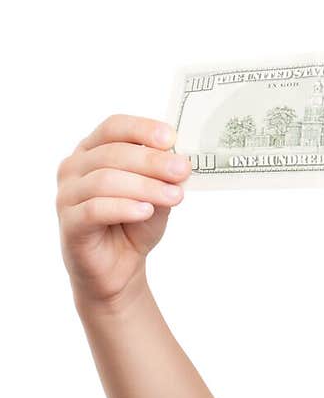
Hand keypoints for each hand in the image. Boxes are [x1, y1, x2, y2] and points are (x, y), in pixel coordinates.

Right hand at [56, 114, 190, 309]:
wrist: (117, 270)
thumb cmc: (132, 228)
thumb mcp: (155, 199)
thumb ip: (163, 181)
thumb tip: (180, 164)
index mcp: (92, 151)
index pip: (114, 127)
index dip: (142, 129)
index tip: (171, 138)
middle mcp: (74, 167)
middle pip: (112, 153)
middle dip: (151, 161)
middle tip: (181, 170)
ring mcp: (68, 194)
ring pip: (105, 180)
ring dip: (144, 187)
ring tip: (174, 196)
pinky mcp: (70, 222)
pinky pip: (96, 209)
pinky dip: (124, 207)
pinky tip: (145, 211)